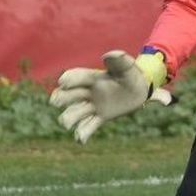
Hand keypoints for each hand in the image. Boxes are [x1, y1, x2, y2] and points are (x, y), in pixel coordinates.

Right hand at [49, 50, 172, 143]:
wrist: (141, 90)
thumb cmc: (131, 75)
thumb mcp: (127, 67)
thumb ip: (119, 61)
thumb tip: (109, 55)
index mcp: (93, 77)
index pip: (77, 77)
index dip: (69, 79)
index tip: (62, 82)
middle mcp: (89, 92)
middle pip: (69, 95)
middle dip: (61, 97)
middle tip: (55, 101)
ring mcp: (93, 105)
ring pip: (75, 113)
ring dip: (68, 118)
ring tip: (66, 124)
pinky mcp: (100, 117)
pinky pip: (88, 126)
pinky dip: (82, 133)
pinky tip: (80, 140)